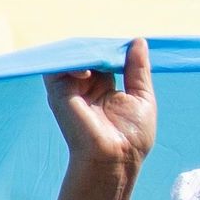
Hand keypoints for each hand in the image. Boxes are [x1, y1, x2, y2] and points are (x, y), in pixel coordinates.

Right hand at [46, 39, 155, 182]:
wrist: (116, 159)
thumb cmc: (132, 136)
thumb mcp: (142, 96)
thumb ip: (138, 69)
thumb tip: (138, 40)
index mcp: (104, 86)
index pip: (104, 58)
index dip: (114, 49)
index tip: (129, 44)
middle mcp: (85, 85)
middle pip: (89, 54)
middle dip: (102, 48)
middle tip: (116, 48)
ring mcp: (71, 87)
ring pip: (74, 57)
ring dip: (88, 53)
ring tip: (102, 60)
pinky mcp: (58, 92)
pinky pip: (57, 66)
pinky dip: (72, 62)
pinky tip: (87, 72)